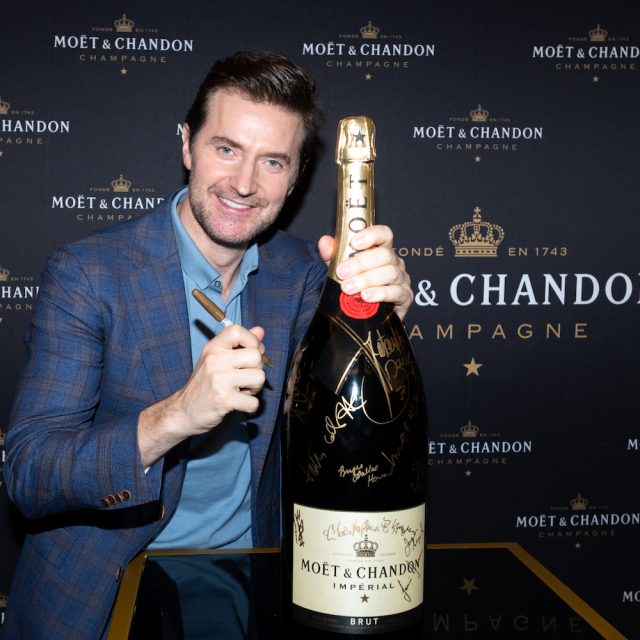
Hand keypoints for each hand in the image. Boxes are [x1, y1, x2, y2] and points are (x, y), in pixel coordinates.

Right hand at [138, 325, 265, 466]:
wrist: (183, 411)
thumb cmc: (204, 384)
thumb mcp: (217, 359)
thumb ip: (239, 344)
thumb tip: (260, 331)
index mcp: (213, 348)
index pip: (238, 330)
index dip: (252, 341)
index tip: (249, 355)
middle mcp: (215, 360)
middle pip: (256, 356)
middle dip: (256, 370)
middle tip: (244, 379)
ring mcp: (219, 380)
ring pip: (259, 378)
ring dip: (255, 389)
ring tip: (240, 391)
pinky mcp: (224, 399)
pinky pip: (254, 402)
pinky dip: (250, 407)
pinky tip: (238, 404)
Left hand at [318, 225, 412, 319]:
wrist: (369, 317)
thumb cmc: (357, 289)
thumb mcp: (342, 271)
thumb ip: (333, 256)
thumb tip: (324, 242)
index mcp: (381, 250)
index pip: (384, 234)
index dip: (371, 235)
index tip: (354, 243)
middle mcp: (395, 262)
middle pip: (384, 254)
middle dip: (360, 263)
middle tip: (342, 273)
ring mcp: (402, 279)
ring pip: (390, 273)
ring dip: (367, 279)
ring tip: (349, 288)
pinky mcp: (405, 297)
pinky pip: (396, 292)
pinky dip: (380, 293)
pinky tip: (366, 297)